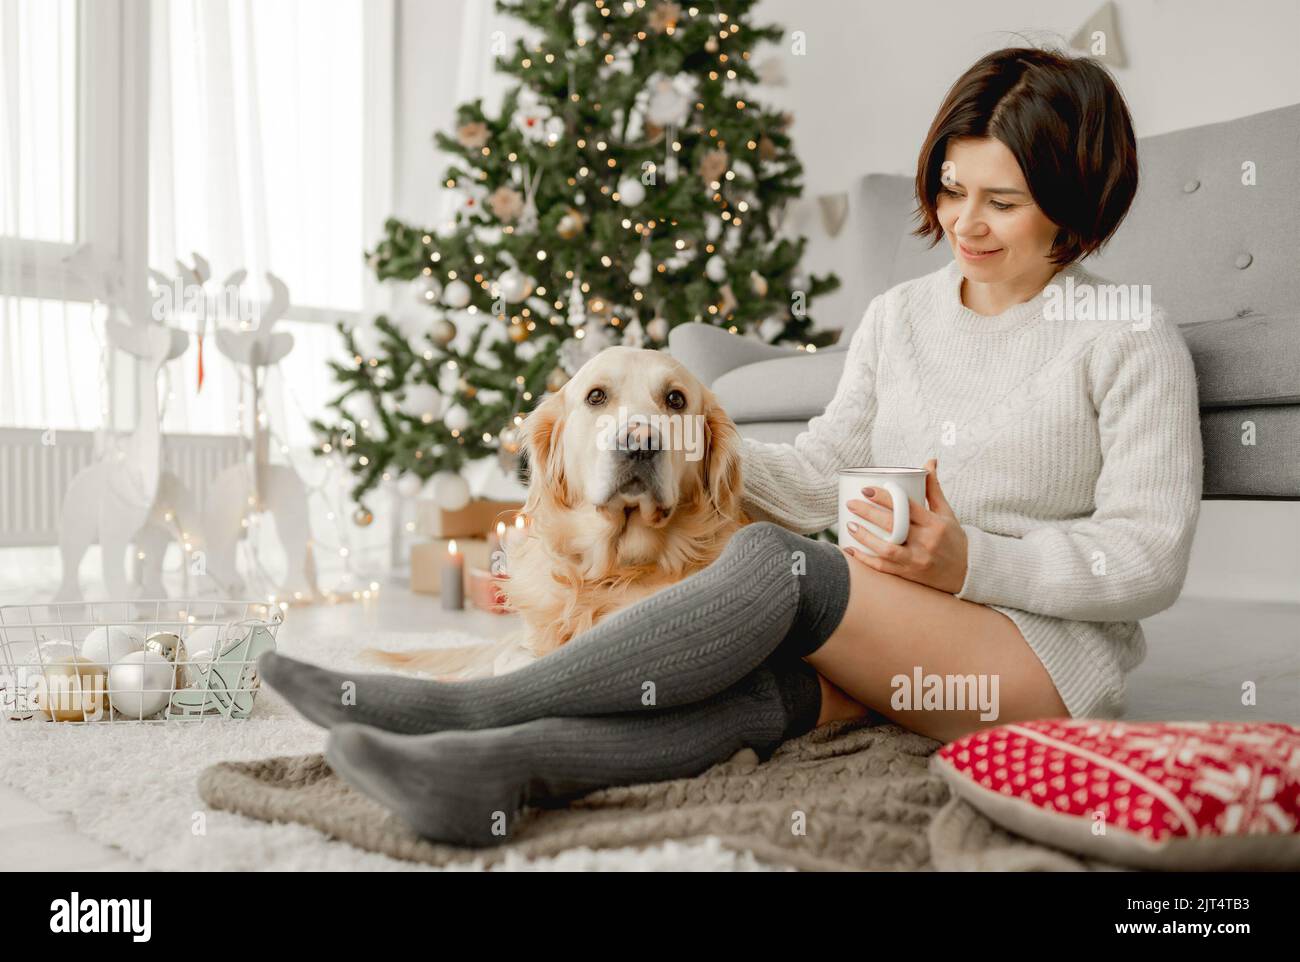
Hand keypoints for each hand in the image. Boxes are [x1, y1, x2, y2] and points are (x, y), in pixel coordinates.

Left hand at [842, 458, 968, 593]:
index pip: (907, 507)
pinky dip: (865, 560)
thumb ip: (933, 488)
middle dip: (869, 513)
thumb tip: (929, 462)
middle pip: (894, 526)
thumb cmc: (953, 538)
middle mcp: (926, 542)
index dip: (885, 497)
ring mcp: (917, 560)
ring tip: (850, 525)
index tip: (866, 489)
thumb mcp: (946, 513)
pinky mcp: (909, 574)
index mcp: (935, 524)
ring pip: (887, 549)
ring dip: (865, 538)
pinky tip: (850, 550)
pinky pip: (884, 567)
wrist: (966, 572)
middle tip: (851, 504)